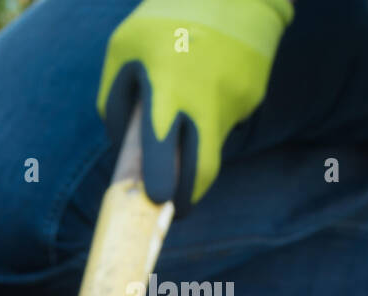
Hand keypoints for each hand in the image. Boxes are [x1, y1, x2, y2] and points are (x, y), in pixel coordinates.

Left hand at [97, 0, 292, 213]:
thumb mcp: (123, 49)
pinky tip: (207, 79)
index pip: (162, 148)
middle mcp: (206, 100)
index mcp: (168, 88)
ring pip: (208, 141)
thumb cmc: (166, 18)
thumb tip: (124, 149)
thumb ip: (114, 101)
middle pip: (202, 169)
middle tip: (174, 205)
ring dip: (193, 137)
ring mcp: (235, 100)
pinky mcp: (253, 96)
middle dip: (187, 195)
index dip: (162, 181)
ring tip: (186, 93)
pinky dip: (209, 112)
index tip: (158, 201)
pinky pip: (222, 118)